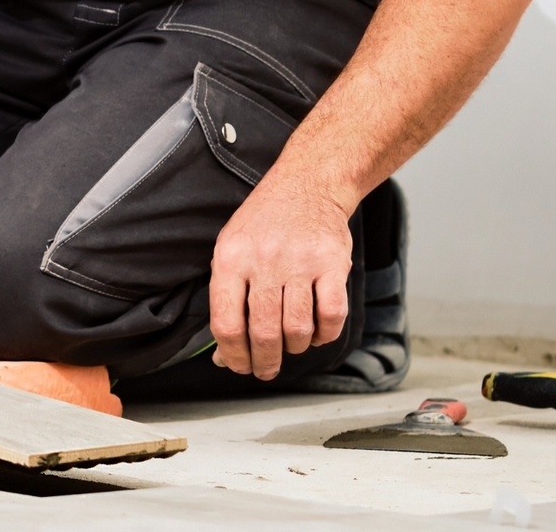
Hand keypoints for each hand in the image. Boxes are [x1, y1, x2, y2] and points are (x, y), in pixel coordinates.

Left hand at [208, 176, 353, 379]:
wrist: (307, 185)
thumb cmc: (263, 223)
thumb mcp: (231, 250)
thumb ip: (225, 299)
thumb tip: (222, 354)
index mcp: (231, 259)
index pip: (226, 323)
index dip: (232, 355)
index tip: (238, 366)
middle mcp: (264, 260)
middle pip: (264, 333)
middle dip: (264, 362)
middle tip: (265, 370)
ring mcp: (301, 262)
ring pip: (298, 329)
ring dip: (295, 348)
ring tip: (291, 345)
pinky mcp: (333, 263)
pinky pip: (332, 315)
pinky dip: (325, 334)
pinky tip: (317, 333)